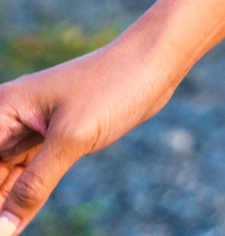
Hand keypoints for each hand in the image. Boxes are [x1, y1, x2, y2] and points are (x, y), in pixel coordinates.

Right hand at [0, 33, 175, 232]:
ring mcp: (30, 130)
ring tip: (8, 232)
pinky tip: (17, 224)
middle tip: (5, 232)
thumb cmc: (113, 85)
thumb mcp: (70, 139)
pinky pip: (26, 177)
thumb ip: (33, 187)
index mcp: (3, 109)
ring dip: (5, 205)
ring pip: (4, 179)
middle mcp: (9, 119)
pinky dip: (22, 199)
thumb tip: (1, 230)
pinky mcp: (51, 140)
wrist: (154, 61)